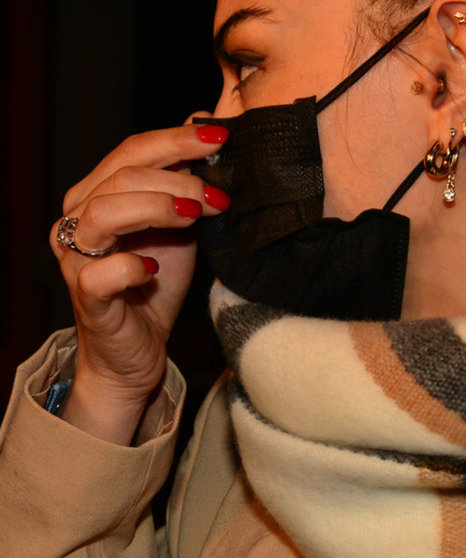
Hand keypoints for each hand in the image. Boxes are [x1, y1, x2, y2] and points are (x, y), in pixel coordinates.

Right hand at [50, 115, 229, 444]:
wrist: (139, 346)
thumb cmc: (155, 286)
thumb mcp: (178, 229)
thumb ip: (184, 188)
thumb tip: (204, 133)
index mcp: (96, 196)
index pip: (131, 152)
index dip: (176, 140)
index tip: (219, 138)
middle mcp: (77, 222)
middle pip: (121, 176)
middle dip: (179, 179)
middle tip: (219, 196)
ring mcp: (76, 260)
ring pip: (104, 212)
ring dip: (158, 207)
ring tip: (196, 216)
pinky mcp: (87, 299)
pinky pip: (100, 274)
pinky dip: (131, 266)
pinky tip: (155, 269)